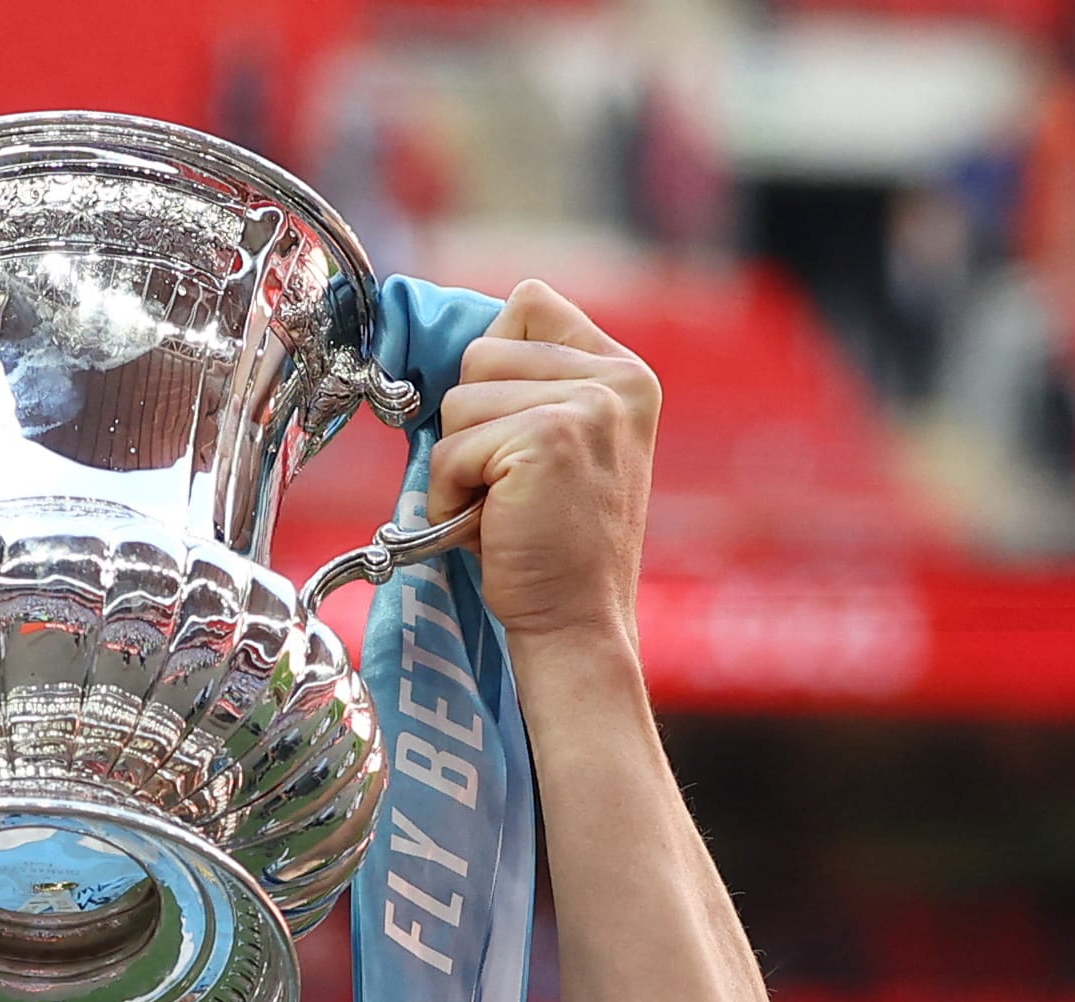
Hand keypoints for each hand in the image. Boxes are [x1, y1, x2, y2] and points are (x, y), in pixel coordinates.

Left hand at [424, 279, 659, 646]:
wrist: (577, 624)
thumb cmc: (551, 546)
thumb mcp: (558, 447)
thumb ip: (530, 386)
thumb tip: (457, 342)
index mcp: (625, 372)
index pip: (529, 304)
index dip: (495, 366)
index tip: (506, 430)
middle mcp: (616, 378)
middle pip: (481, 350)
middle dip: (471, 424)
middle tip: (506, 485)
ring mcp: (587, 404)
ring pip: (459, 398)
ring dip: (458, 463)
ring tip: (499, 508)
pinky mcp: (547, 437)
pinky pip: (451, 448)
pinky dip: (449, 496)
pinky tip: (490, 528)